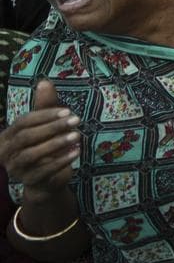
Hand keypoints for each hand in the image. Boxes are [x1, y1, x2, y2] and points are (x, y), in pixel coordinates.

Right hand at [1, 81, 77, 203]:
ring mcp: (16, 168)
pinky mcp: (29, 181)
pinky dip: (61, 160)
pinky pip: (44, 170)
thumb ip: (45, 105)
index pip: (23, 122)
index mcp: (7, 136)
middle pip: (26, 137)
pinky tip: (77, 151)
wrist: (45, 179)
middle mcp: (7, 152)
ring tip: (77, 135)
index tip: (67, 111)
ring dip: (56, 144)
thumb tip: (45, 81)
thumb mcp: (46, 124)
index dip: (45, 115)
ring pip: (33, 155)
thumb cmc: (44, 146)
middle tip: (75, 120)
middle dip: (52, 127)